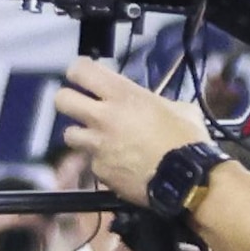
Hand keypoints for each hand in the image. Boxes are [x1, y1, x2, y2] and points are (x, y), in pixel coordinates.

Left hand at [51, 55, 206, 205]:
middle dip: (68, 101)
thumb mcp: (179, 108)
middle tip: (81, 107)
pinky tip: (119, 166)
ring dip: (81, 136)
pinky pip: (92, 163)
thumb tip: (154, 106)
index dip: (79, 71)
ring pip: (69, 134)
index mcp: (123, 95)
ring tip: (98, 140)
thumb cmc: (187, 139)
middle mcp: (103, 117)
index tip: (83, 76)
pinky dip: (102, 163)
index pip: (81, 70)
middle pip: (62, 100)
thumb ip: (156, 102)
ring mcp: (98, 145)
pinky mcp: (99, 170)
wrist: (187, 180)